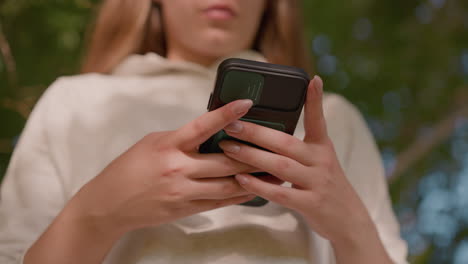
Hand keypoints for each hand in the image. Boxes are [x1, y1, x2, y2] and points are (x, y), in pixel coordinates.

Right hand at [68, 99, 263, 236]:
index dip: (226, 114)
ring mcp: (183, 192)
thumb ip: (182, 138)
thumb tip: (211, 133)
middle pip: (225, 162)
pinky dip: (238, 195)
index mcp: (168, 145)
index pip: (202, 126)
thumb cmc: (129, 167)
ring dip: (252, 178)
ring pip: (227, 185)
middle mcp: (178, 169)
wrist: (109, 204)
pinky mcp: (186, 209)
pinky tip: (253, 189)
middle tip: (274, 148)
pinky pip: (219, 202)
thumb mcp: (153, 143)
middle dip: (253, 155)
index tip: (247, 103)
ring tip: (273, 171)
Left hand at [218, 76, 392, 262]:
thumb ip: (299, 149)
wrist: (348, 220)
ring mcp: (317, 183)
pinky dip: (259, 186)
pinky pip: (281, 193)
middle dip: (256, 132)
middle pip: (286, 143)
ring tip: (228, 148)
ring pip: (281, 166)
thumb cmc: (325, 187)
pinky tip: (240, 179)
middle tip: (231, 123)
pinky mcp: (311, 204)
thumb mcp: (320, 162)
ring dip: (252, 156)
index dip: (315, 101)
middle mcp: (321, 162)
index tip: (312, 80)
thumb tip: (267, 134)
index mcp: (322, 149)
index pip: (318, 121)